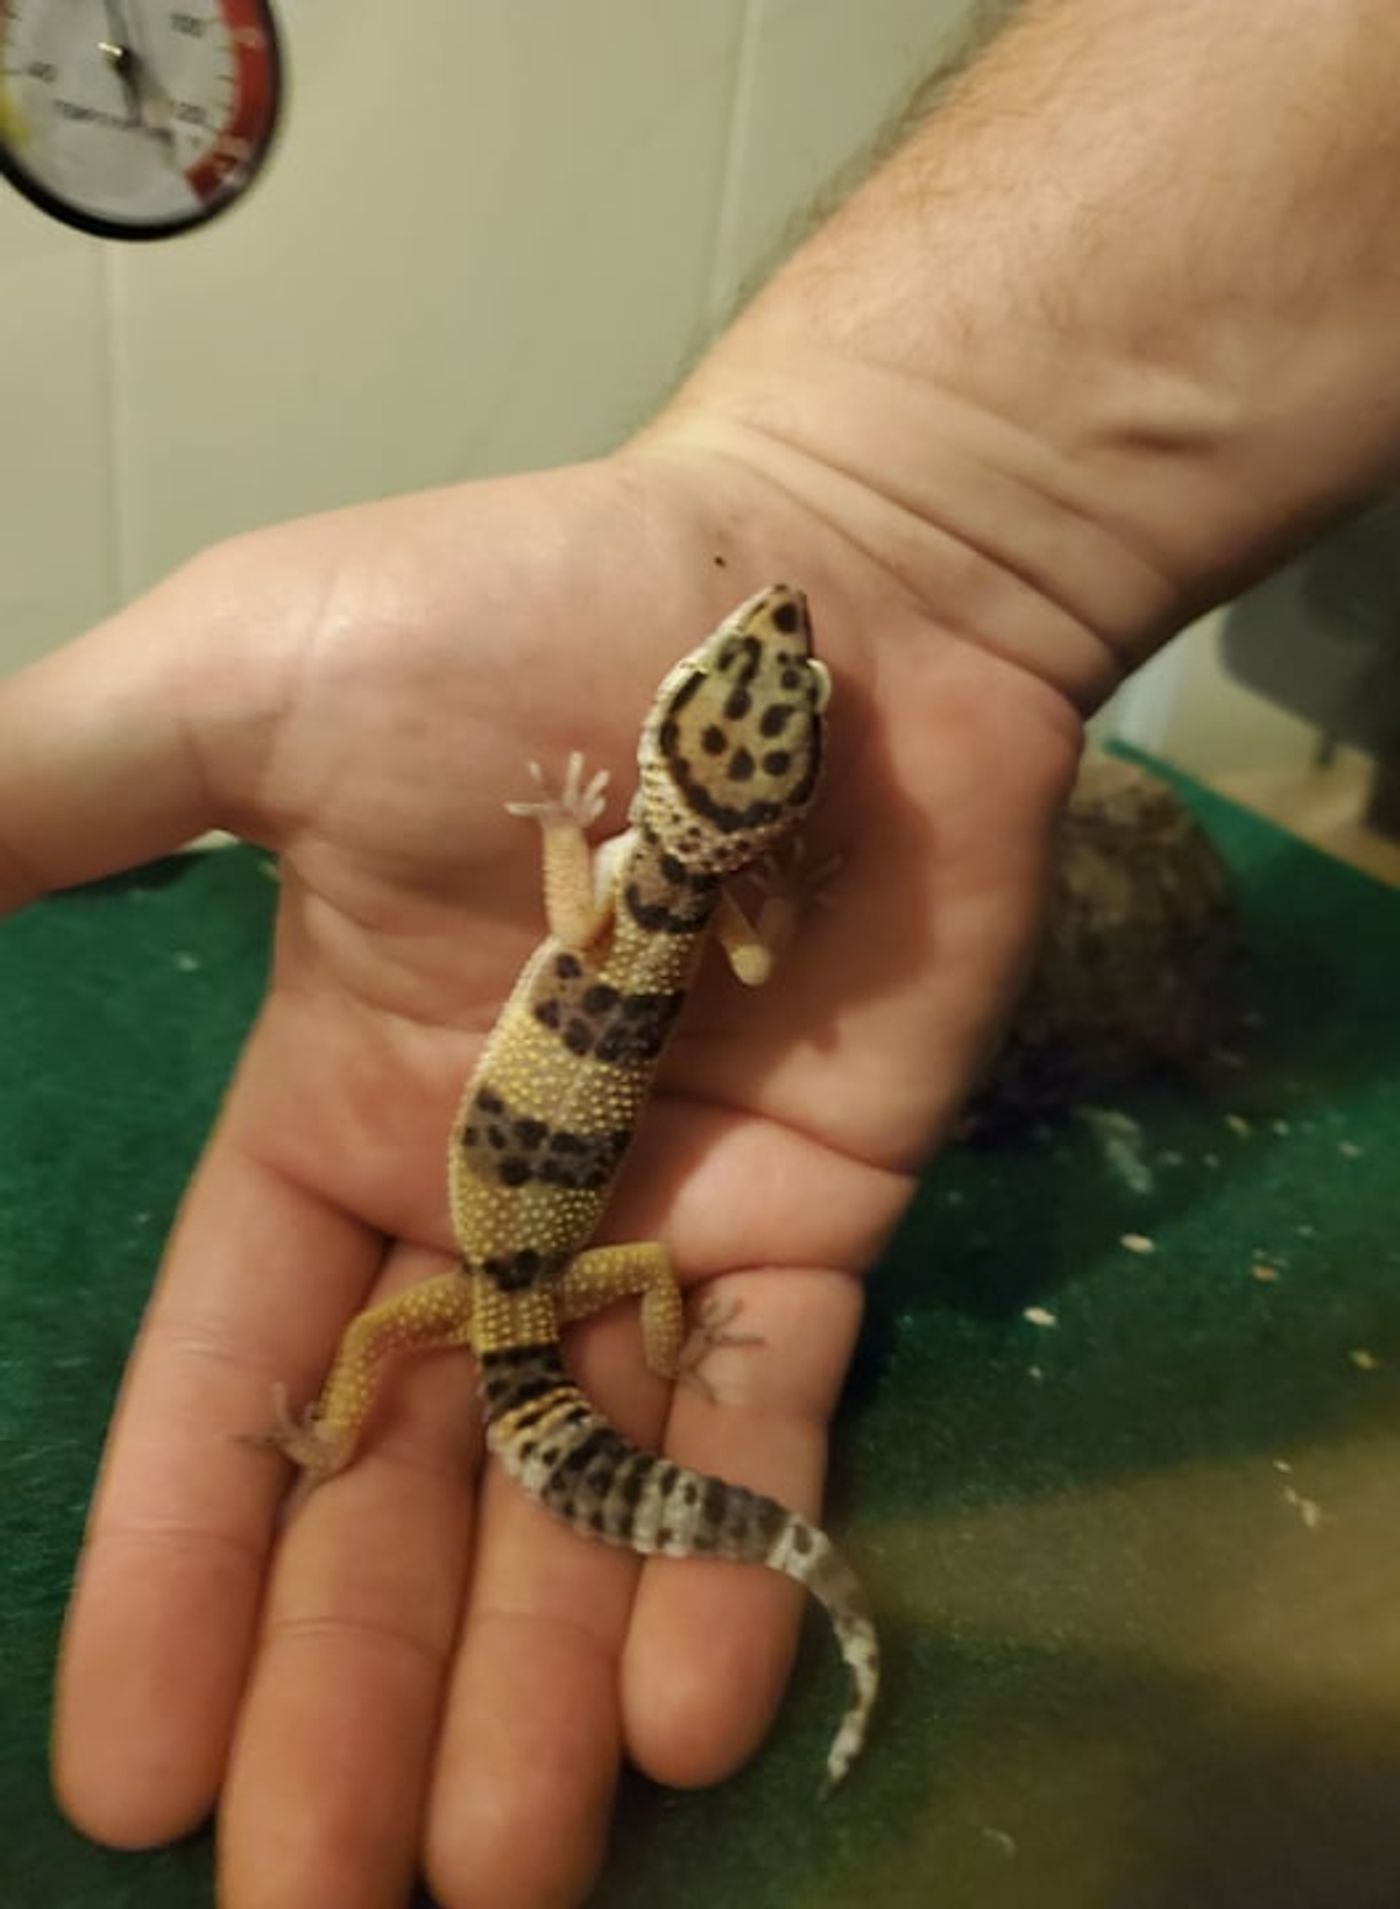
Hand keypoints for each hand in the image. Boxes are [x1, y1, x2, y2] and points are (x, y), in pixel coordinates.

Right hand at [4, 449, 1077, 1906]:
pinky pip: (771, 1420)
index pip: (238, 1385)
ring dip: (532, 1692)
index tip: (130, 1776)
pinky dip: (732, 1559)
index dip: (178, 1574)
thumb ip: (49, 800)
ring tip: (492, 1888)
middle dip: (347, 1696)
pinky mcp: (829, 1215)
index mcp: (336, 1114)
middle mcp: (496, 1203)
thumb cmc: (528, 614)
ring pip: (583, 1495)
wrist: (827, 578)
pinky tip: (687, 1726)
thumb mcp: (239, 692)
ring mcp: (669, 1222)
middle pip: (404, 1492)